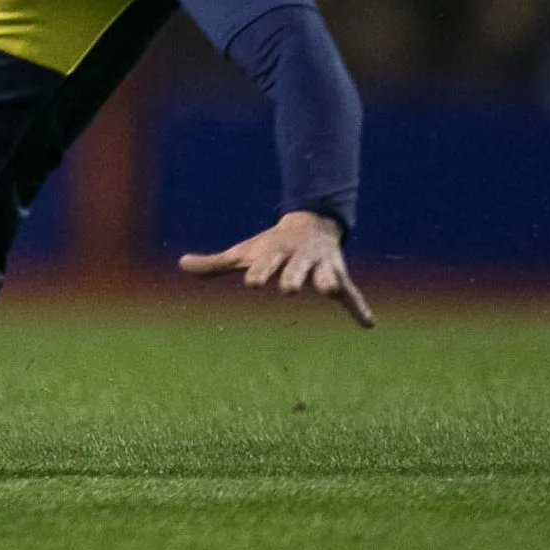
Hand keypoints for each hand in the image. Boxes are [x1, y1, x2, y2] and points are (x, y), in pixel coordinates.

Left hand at [178, 210, 374, 327]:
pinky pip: (352, 293)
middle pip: (295, 268)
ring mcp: (320, 266)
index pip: (264, 264)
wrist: (309, 225)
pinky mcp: (338, 276)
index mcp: (273, 254)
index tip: (252, 283)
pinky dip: (359, 307)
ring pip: (324, 274)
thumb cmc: (270, 246)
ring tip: (330, 290)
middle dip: (292, 276)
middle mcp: (297, 258)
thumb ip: (215, 264)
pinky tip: (368, 324)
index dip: (259, 272)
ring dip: (327, 281)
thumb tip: (181, 265)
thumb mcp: (244, 253)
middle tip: (289, 289)